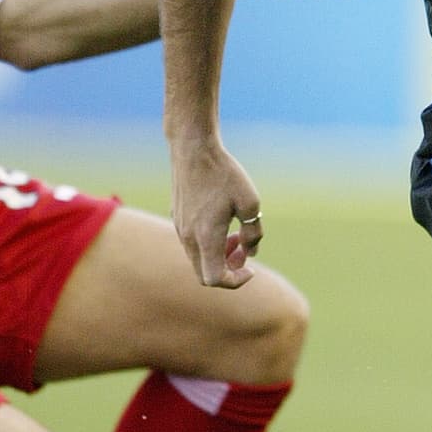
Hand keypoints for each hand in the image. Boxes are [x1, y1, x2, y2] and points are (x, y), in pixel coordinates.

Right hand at [170, 141, 263, 288]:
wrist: (193, 149)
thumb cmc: (224, 173)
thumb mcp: (250, 203)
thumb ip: (253, 233)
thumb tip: (250, 252)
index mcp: (205, 237)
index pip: (214, 279)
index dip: (235, 281)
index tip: (250, 267)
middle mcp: (188, 237)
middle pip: (204, 274)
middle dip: (228, 270)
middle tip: (244, 250)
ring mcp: (179, 229)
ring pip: (198, 259)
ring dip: (219, 256)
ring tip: (236, 234)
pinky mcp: (177, 219)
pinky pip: (193, 244)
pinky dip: (209, 244)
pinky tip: (222, 223)